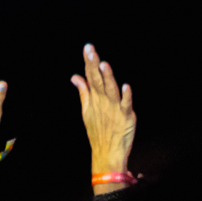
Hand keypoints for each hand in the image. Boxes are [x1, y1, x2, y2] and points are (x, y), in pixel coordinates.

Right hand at [70, 43, 135, 179]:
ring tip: (104, 64)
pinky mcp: (126, 115)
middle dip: (93, 64)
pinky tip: (126, 86)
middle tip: (90, 50)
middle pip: (97, 79)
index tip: (87, 47)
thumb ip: (83, 91)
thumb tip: (75, 76)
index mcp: (94, 98)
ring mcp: (114, 108)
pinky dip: (126, 95)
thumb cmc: (98, 131)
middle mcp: (103, 101)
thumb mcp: (86, 110)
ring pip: (111, 89)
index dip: (89, 61)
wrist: (107, 152)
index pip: (90, 76)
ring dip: (107, 77)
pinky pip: (126, 103)